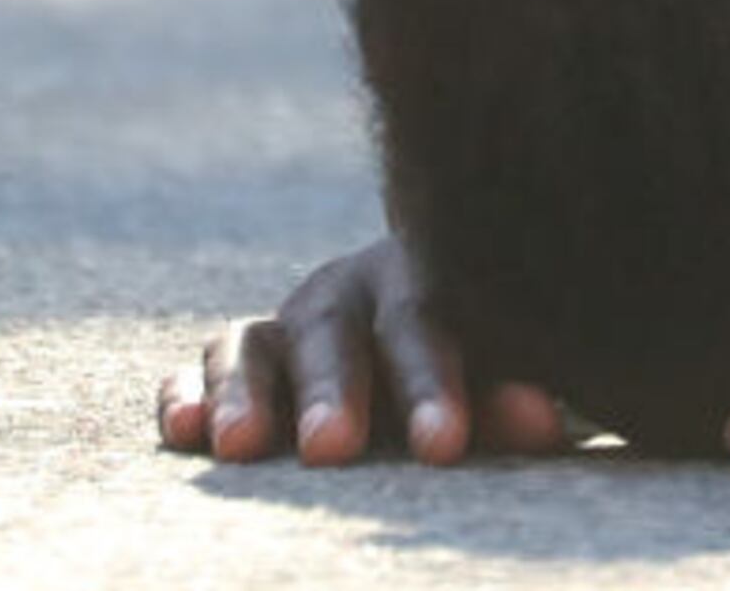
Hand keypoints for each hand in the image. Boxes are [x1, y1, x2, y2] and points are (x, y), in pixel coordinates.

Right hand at [156, 233, 571, 466]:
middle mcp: (345, 295)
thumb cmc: (481, 353)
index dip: (433, 386)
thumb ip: (511, 397)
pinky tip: (183, 433)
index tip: (443, 445)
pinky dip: (185, 397)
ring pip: (252, 345)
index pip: (427, 326)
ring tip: (241, 447)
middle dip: (334, 393)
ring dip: (246, 394)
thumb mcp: (499, 371)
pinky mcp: (233, 361)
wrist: (428, 319)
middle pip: (334, 336)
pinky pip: (196, 372)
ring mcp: (282, 325)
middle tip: (332, 448)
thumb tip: (546, 425)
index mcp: (425, 280)